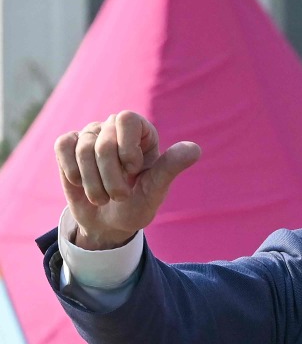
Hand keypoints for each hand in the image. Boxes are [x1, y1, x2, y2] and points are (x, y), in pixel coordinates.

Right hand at [55, 111, 200, 249]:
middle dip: (111, 178)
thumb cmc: (137, 205)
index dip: (127, 148)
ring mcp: (90, 135)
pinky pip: (63, 147)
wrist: (108, 223)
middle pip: (104, 142)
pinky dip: (73, 171)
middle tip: (120, 196)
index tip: (133, 170)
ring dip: (93, 183)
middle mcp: (115, 128)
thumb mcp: (155, 190)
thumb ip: (171, 168)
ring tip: (104, 198)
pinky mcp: (68, 145)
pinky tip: (81, 184)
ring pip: (82, 149)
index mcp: (142, 134)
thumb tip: (195, 149)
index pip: (127, 119)